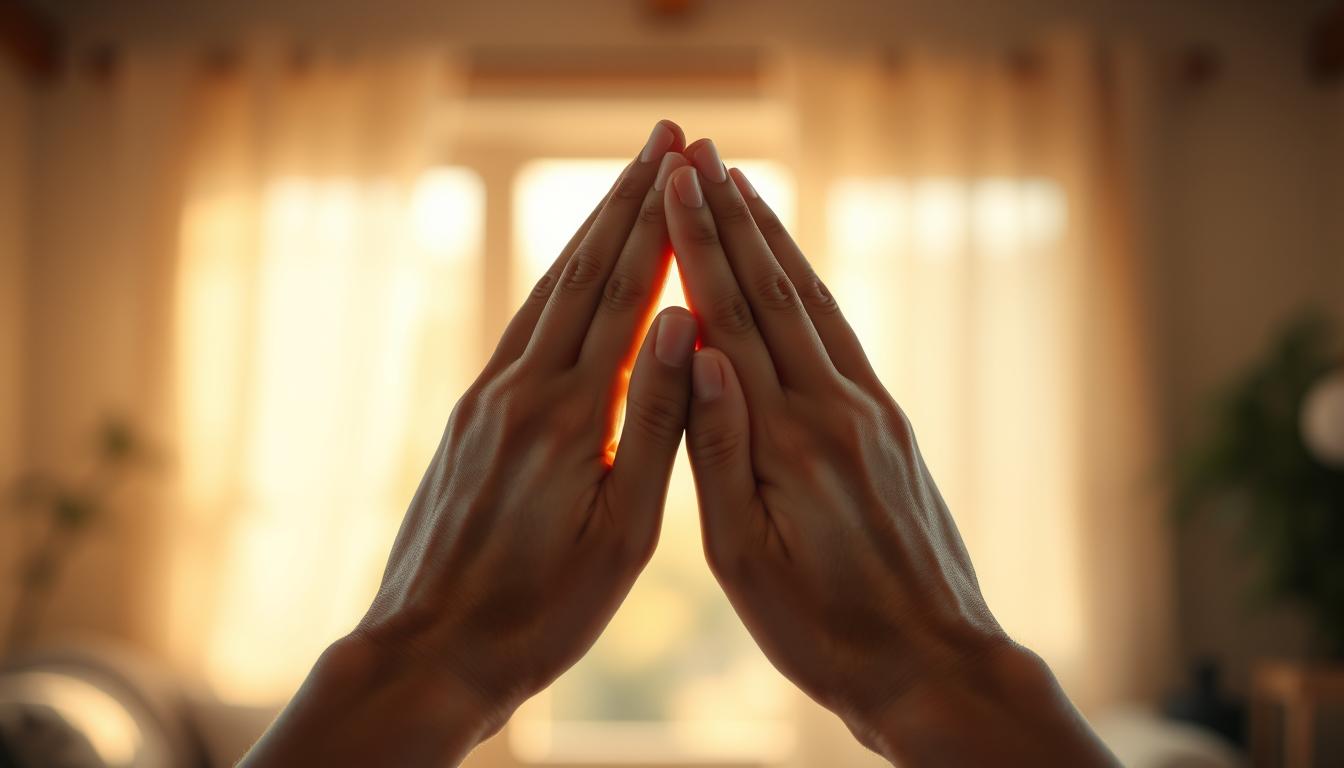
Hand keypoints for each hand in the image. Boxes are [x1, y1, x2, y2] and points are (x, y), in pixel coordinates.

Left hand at [242, 121, 698, 766]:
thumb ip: (659, 424)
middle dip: (628, 199)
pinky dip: (558, 284)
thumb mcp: (622, 532)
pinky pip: (523, 329)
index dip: (661, 224)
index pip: (628, 296)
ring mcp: (488, 398)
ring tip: (626, 183)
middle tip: (664, 137)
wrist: (431, 651)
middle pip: (583, 272)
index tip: (687, 164)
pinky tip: (572, 272)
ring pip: (548, 293)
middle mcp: (522, 390)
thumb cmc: (542, 611)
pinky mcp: (470, 416)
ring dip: (591, 231)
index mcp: (573, 417)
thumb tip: (689, 325)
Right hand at [663, 141, 1117, 765]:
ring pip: (812, 304)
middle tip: (699, 152)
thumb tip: (699, 352)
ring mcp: (870, 413)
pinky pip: (843, 338)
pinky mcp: (890, 426)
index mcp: (786, 441)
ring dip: (773, 239)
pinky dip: (810, 289)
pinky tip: (795, 268)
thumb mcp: (747, 558)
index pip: (729, 321)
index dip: (698, 247)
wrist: (930, 662)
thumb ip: (719, 451)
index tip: (673, 184)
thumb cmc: (821, 628)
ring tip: (742, 185)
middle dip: (730, 218)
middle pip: (773, 292)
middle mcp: (834, 410)